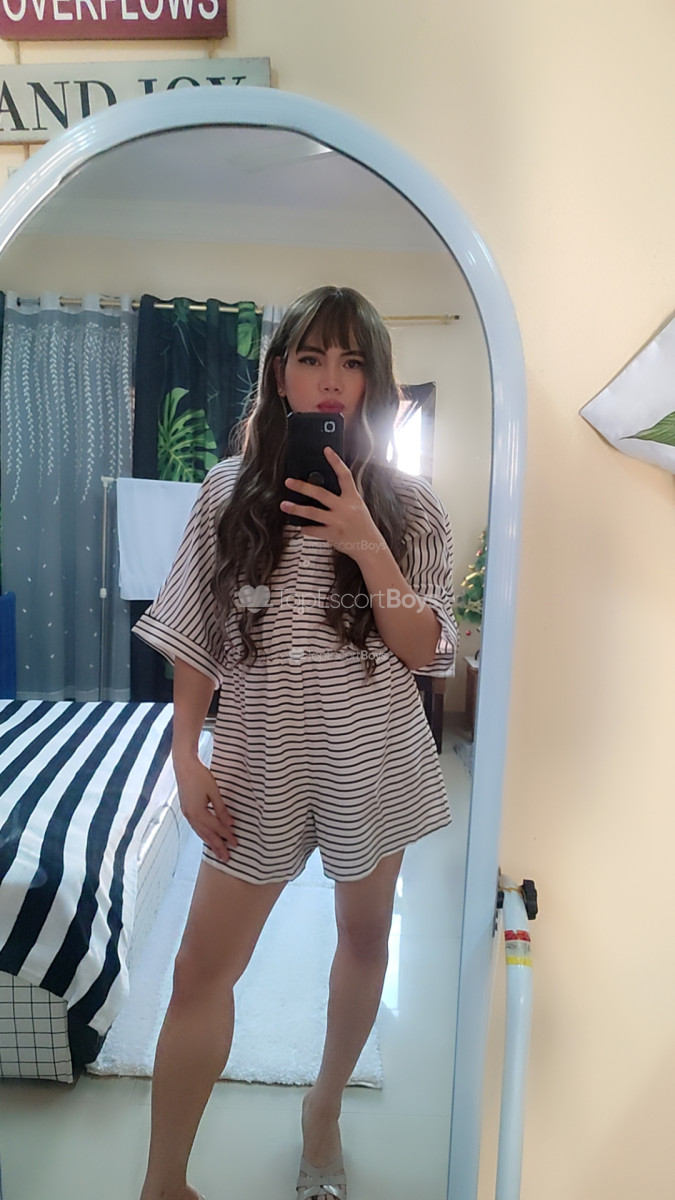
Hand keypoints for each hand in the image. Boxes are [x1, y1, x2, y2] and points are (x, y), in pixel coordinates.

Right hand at [173, 756, 237, 862]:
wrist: (184, 766)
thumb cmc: (199, 775)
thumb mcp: (214, 792)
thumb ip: (221, 809)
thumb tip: (230, 824)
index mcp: (198, 812)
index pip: (216, 828)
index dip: (226, 836)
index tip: (236, 843)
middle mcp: (191, 816)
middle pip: (207, 835)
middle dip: (217, 846)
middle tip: (226, 858)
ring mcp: (187, 814)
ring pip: (200, 832)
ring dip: (210, 843)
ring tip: (218, 852)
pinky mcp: (186, 810)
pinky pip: (196, 827)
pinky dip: (203, 834)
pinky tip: (208, 837)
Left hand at [281, 446, 383, 560]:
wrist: (370, 547)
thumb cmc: (362, 525)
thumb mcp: (357, 507)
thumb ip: (342, 497)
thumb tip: (320, 489)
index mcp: (353, 498)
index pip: (344, 475)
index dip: (335, 461)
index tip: (326, 450)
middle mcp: (345, 508)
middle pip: (321, 493)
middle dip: (302, 487)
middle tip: (289, 482)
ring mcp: (338, 522)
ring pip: (312, 513)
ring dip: (296, 509)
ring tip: (284, 505)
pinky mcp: (333, 535)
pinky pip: (314, 530)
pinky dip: (305, 528)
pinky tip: (300, 526)